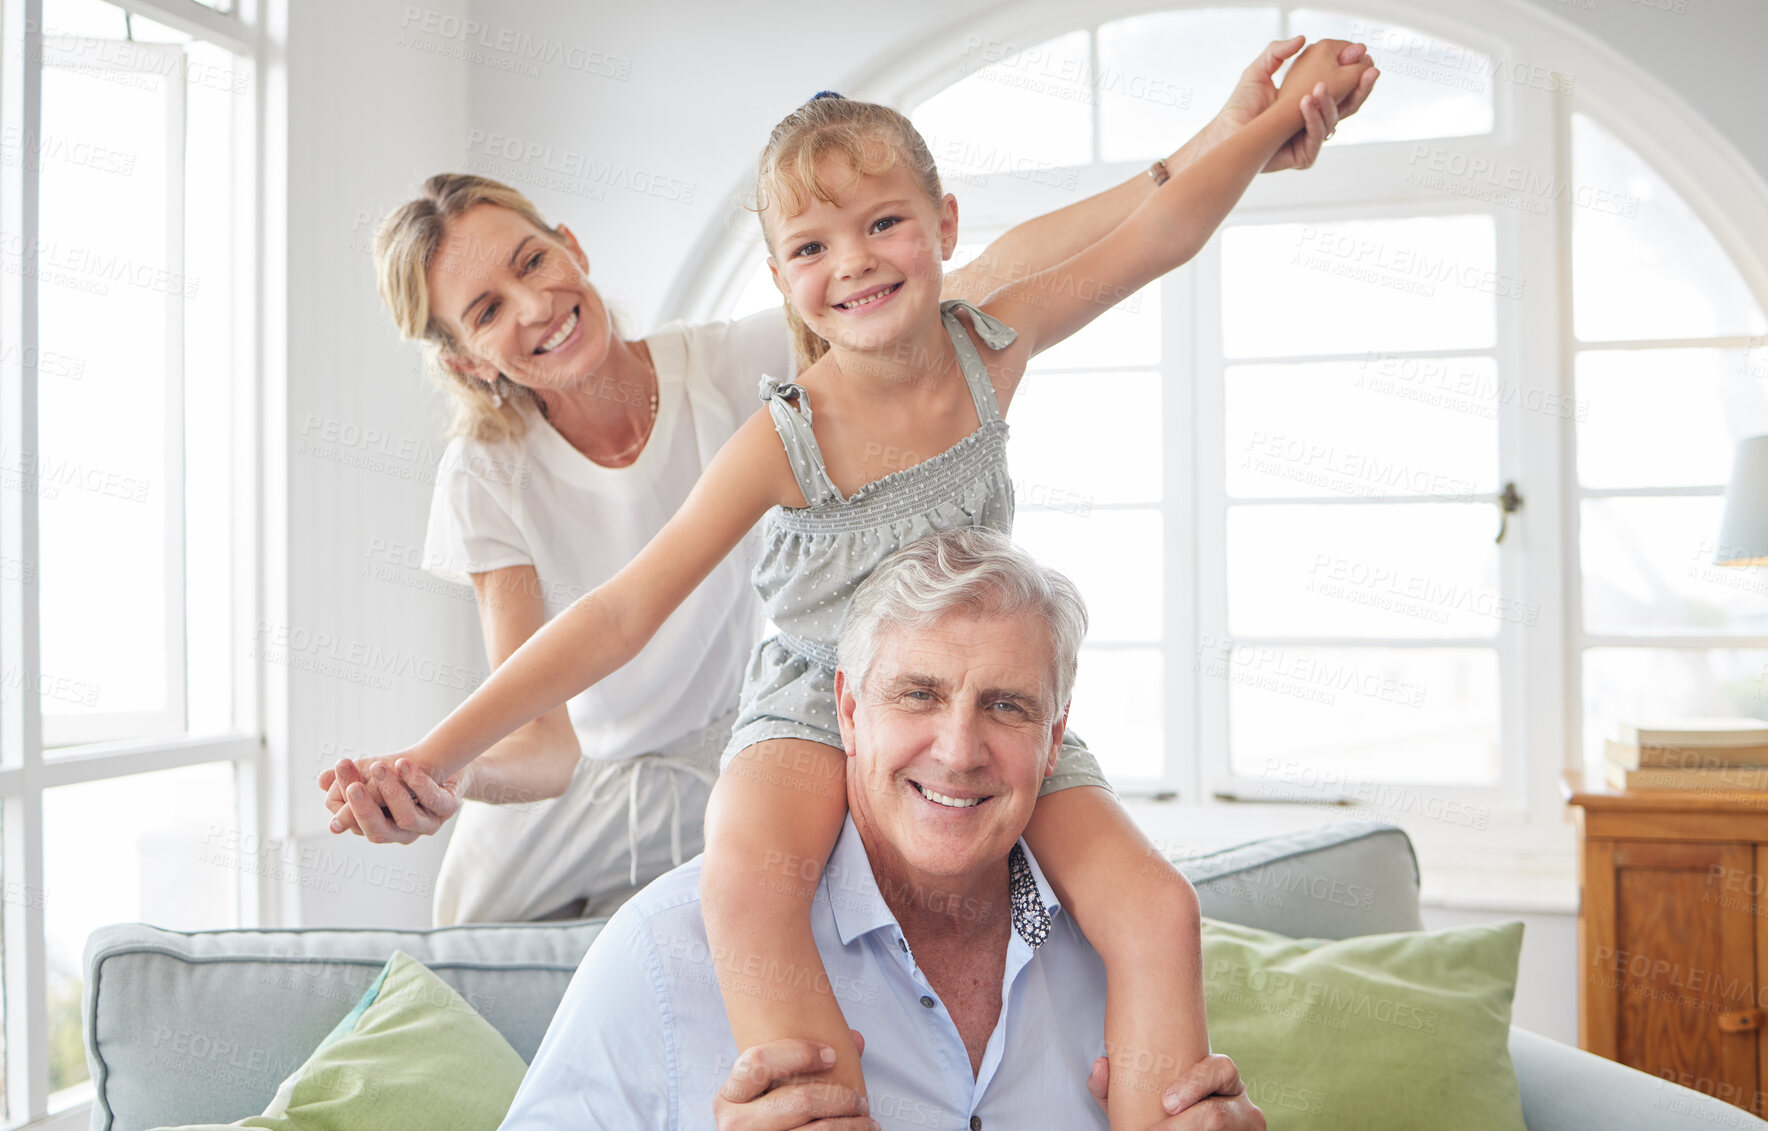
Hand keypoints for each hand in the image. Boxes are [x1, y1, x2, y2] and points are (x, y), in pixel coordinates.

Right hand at [318, 756, 464, 844]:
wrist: (446, 764)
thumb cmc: (402, 775)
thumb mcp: (372, 773)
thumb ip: (350, 779)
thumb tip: (322, 780)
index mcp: (379, 827)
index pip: (354, 822)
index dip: (344, 798)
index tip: (341, 766)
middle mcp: (402, 832)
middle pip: (378, 832)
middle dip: (363, 809)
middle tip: (354, 787)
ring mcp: (427, 823)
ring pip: (406, 818)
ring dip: (390, 792)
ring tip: (379, 766)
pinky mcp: (448, 808)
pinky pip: (433, 800)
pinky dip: (418, 782)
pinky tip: (403, 764)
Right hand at [713, 1030, 874, 1130]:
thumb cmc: (766, 1121)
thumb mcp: (765, 1095)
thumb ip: (801, 1064)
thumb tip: (855, 1039)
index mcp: (729, 1098)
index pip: (758, 1063)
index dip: (800, 1053)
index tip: (832, 1055)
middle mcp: (735, 1125)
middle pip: (801, 1099)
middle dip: (842, 1097)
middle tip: (859, 1100)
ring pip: (821, 1130)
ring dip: (853, 1124)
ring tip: (867, 1122)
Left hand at [1088, 1052, 1265, 1130]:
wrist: (1177, 1126)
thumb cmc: (1158, 1113)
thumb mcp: (1137, 1100)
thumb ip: (1114, 1086)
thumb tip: (1101, 1065)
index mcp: (1221, 1077)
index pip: (1221, 1070)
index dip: (1195, 1085)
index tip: (1166, 1103)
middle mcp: (1239, 1103)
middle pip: (1218, 1115)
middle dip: (1182, 1127)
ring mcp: (1245, 1127)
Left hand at [1213, 36, 1379, 171]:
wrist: (1226, 132)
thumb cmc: (1240, 106)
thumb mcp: (1258, 71)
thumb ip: (1278, 52)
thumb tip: (1302, 39)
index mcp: (1309, 102)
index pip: (1341, 89)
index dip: (1354, 74)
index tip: (1363, 57)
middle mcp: (1313, 122)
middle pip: (1347, 107)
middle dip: (1361, 88)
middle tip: (1370, 71)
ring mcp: (1310, 140)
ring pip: (1333, 121)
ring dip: (1329, 102)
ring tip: (1319, 86)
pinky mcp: (1304, 156)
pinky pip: (1317, 137)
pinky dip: (1314, 119)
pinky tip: (1306, 102)